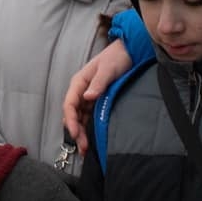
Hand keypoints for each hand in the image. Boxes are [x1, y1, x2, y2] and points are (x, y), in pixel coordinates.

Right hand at [63, 39, 131, 154]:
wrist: (131, 51)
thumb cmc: (118, 57)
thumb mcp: (108, 69)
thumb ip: (98, 83)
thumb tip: (87, 97)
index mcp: (79, 82)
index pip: (69, 104)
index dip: (71, 120)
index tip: (75, 134)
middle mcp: (82, 91)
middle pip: (73, 114)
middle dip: (76, 132)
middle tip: (83, 148)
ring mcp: (89, 97)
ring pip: (81, 118)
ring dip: (82, 133)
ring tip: (86, 149)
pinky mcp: (98, 101)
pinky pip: (90, 117)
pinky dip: (89, 128)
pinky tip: (93, 139)